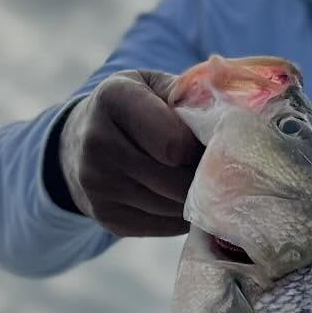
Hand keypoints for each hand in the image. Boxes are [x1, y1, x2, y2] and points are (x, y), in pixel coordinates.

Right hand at [58, 69, 199, 236]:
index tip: (204, 142)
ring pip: (174, 207)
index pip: (174, 143)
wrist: (80, 143)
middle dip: (202, 177)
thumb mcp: (155, 85)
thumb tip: (231, 117)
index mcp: (114, 99)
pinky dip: (181, 216)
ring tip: (196, 180)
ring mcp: (98, 185)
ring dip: (194, 198)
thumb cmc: (135, 109)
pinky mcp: (107, 217)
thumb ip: (190, 94)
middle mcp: (98, 142)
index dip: (199, 147)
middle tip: (213, 167)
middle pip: (176, 180)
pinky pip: (165, 226)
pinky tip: (178, 197)